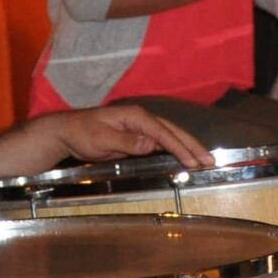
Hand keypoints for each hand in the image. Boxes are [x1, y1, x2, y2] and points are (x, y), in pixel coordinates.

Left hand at [39, 102, 213, 169]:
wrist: (67, 132)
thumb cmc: (82, 133)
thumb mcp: (102, 138)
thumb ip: (127, 142)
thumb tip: (151, 143)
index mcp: (135, 116)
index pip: (163, 133)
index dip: (180, 147)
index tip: (194, 160)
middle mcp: (141, 119)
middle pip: (172, 132)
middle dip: (192, 146)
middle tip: (210, 160)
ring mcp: (140, 127)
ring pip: (169, 136)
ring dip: (187, 147)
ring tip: (204, 160)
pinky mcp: (136, 137)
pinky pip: (161, 143)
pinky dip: (175, 150)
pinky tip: (184, 158)